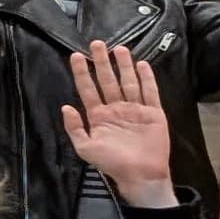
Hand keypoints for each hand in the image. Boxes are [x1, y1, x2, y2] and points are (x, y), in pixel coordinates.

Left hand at [63, 41, 181, 206]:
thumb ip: (75, 127)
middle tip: (97, 43)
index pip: (88, 89)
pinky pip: (150, 92)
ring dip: (123, 66)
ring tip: (119, 49)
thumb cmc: (111, 163)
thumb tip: (66, 107)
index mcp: (98, 115)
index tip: (75, 56)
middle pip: (107, 80)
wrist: (140, 175)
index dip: (82, 73)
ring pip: (128, 82)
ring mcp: (135, 109)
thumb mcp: (85, 147)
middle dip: (101, 62)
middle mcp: (116, 108)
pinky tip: (142, 65)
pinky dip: (147, 79)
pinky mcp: (153, 113)